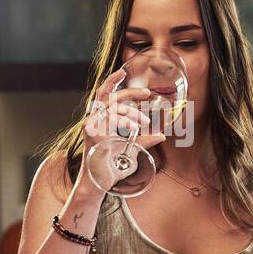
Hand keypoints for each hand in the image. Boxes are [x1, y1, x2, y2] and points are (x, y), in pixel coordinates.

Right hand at [81, 68, 160, 191]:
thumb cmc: (113, 166)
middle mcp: (94, 119)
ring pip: (111, 107)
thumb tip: (162, 135)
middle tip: (147, 93)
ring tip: (145, 122)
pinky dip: (125, 121)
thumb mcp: (132, 150)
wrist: (100, 181)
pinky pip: (110, 119)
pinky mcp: (91, 132)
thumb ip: (144, 140)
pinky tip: (135, 127)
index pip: (104, 94)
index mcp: (101, 119)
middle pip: (109, 96)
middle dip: (130, 93)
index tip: (124, 72)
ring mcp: (91, 125)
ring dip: (131, 112)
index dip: (112, 80)